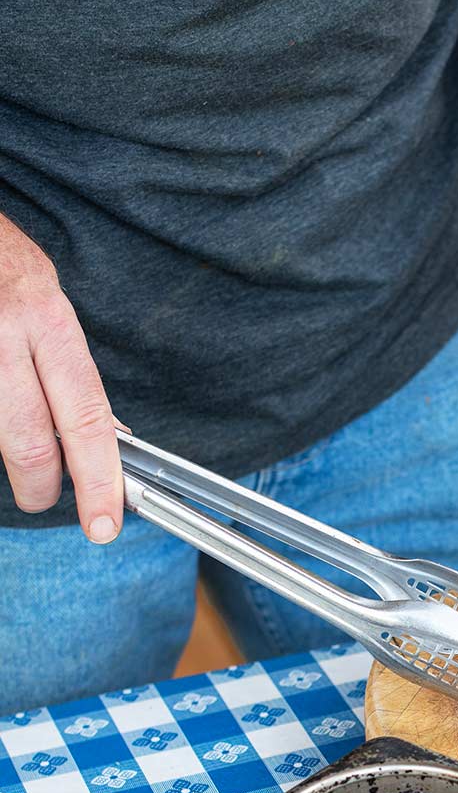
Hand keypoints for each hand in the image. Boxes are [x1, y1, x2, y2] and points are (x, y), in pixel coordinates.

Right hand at [0, 212, 121, 538]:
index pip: (87, 419)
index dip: (99, 480)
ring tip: (16, 438)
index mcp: (47, 323)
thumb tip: (111, 439)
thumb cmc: (0, 269)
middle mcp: (5, 335)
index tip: (105, 523)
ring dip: (7, 455)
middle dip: (41, 489)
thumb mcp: (48, 310)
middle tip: (43, 496)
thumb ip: (72, 374)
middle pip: (30, 446)